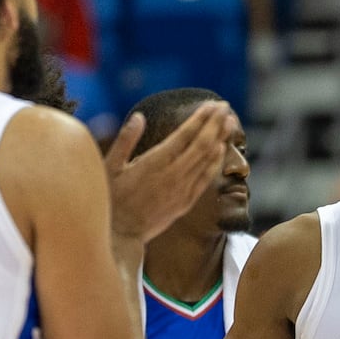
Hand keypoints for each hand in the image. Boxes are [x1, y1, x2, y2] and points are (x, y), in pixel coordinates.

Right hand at [104, 100, 230, 244]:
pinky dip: (214, 163)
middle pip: (202, 144)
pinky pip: (205, 180)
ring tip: (229, 123)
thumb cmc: (111, 197)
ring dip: (220, 139)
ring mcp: (182, 190)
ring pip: (207, 160)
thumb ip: (126, 140)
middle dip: (215, 124)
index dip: (201, 118)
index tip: (212, 105)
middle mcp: (173, 174)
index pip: (185, 134)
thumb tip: (140, 116)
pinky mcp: (185, 203)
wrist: (121, 233)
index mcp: (155, 162)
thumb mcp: (110, 165)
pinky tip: (221, 150)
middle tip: (225, 108)